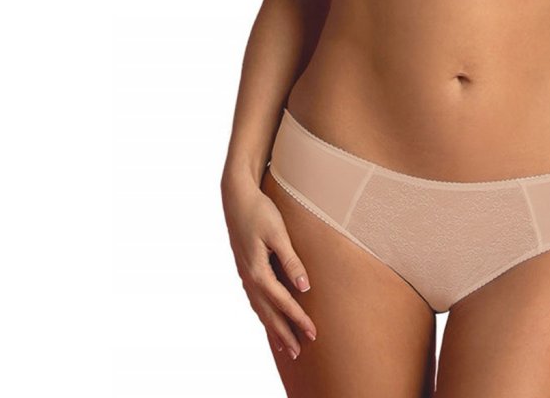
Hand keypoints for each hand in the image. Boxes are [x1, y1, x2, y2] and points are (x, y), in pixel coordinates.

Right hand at [221, 171, 317, 359]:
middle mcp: (249, 277)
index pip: (283, 302)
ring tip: (284, 345)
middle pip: (269, 313)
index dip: (298, 319)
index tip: (313, 334)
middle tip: (298, 352)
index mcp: (258, 271)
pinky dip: (263, 313)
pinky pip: (255, 299)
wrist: (236, 197)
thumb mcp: (278, 233)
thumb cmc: (260, 211)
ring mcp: (244, 274)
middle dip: (284, 333)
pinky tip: (268, 317)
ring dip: (273, 327)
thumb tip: (304, 287)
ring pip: (260, 308)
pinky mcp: (244, 268)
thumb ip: (291, 260)